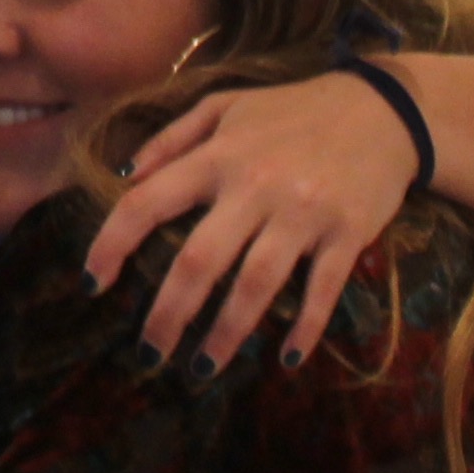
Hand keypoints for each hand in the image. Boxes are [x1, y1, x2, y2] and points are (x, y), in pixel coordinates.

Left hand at [85, 74, 420, 373]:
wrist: (382, 109)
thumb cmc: (293, 110)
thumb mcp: (224, 105)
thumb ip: (172, 138)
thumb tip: (125, 175)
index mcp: (216, 156)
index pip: (147, 202)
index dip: (111, 244)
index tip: (91, 283)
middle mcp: (253, 186)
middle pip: (198, 260)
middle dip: (167, 313)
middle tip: (147, 353)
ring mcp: (302, 212)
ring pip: (255, 283)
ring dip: (226, 333)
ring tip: (202, 367)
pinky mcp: (346, 233)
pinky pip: (321, 289)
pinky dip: (305, 327)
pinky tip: (288, 359)